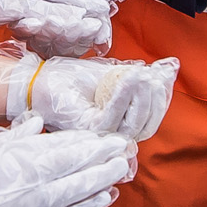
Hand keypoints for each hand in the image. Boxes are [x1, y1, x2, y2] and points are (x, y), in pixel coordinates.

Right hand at [0, 117, 134, 206]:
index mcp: (19, 158)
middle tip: (126, 149)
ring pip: (80, 193)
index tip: (108, 135)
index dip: (92, 140)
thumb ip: (11, 137)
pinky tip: (102, 199)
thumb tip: (35, 125)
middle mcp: (33, 184)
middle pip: (80, 167)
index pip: (66, 145)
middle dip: (105, 157)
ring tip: (120, 170)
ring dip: (104, 180)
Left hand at [8, 53, 178, 142]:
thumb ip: (138, 78)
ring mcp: (98, 137)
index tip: (163, 77)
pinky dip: (122, 97)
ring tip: (142, 75)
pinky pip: (111, 118)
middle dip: (154, 100)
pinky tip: (128, 79)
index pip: (150, 120)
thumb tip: (168, 70)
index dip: (161, 100)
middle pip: (145, 127)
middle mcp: (110, 136)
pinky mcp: (86, 131)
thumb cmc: (70, 79)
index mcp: (119, 124)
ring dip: (140, 97)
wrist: (39, 81)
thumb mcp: (111, 75)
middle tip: (153, 76)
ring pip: (131, 124)